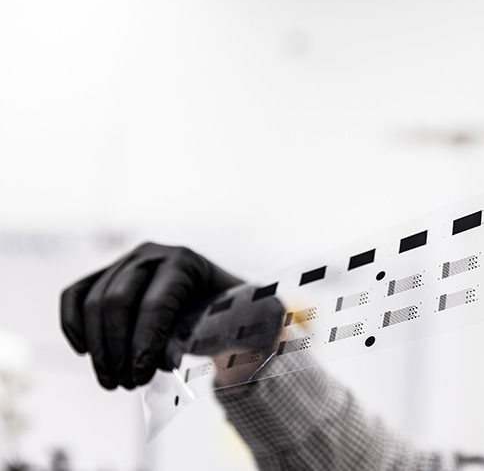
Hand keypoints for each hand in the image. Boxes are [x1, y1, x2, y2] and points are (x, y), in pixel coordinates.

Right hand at [60, 242, 242, 389]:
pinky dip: (72, 324)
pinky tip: (85, 353)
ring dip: (98, 348)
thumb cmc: (235, 315)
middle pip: (117, 301)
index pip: (156, 302)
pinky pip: (75, 296)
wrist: (218, 303)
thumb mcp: (251, 323)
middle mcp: (151, 255)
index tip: (141, 377)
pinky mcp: (105, 275)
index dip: (144, 343)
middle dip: (117, 349)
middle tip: (126, 385)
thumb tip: (249, 361)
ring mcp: (124, 263)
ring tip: (113, 381)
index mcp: (186, 262)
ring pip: (93, 303)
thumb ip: (253, 339)